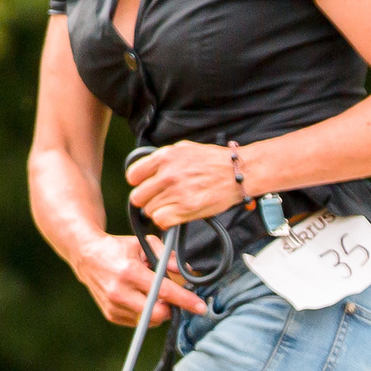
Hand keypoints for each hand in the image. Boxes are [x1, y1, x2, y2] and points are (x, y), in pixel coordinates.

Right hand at [76, 234, 209, 326]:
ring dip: (158, 311)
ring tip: (152, 294)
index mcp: (129, 272)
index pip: (164, 291)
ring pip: (149, 320)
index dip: (185, 300)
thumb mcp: (143, 244)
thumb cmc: (119, 248)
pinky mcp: (110, 314)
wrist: (86, 256)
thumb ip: (167, 257)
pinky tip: (140, 298)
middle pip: (157, 313)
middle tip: (173, 298)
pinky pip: (138, 322)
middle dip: (171, 309)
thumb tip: (188, 271)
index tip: (200, 307)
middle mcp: (119, 292)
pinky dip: (145, 313)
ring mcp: (113, 305)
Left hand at [126, 140, 246, 227]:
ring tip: (172, 206)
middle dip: (147, 200)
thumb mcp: (184, 149)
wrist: (238, 172)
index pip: (133, 176)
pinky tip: (175, 216)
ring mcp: (176, 192)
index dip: (139, 184)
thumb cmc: (213, 161)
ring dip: (158, 211)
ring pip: (149, 211)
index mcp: (165, 157)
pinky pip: (161, 221)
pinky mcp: (186, 208)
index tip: (146, 187)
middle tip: (159, 200)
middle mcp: (168, 174)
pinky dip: (166, 222)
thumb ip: (163, 159)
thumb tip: (147, 169)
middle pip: (138, 197)